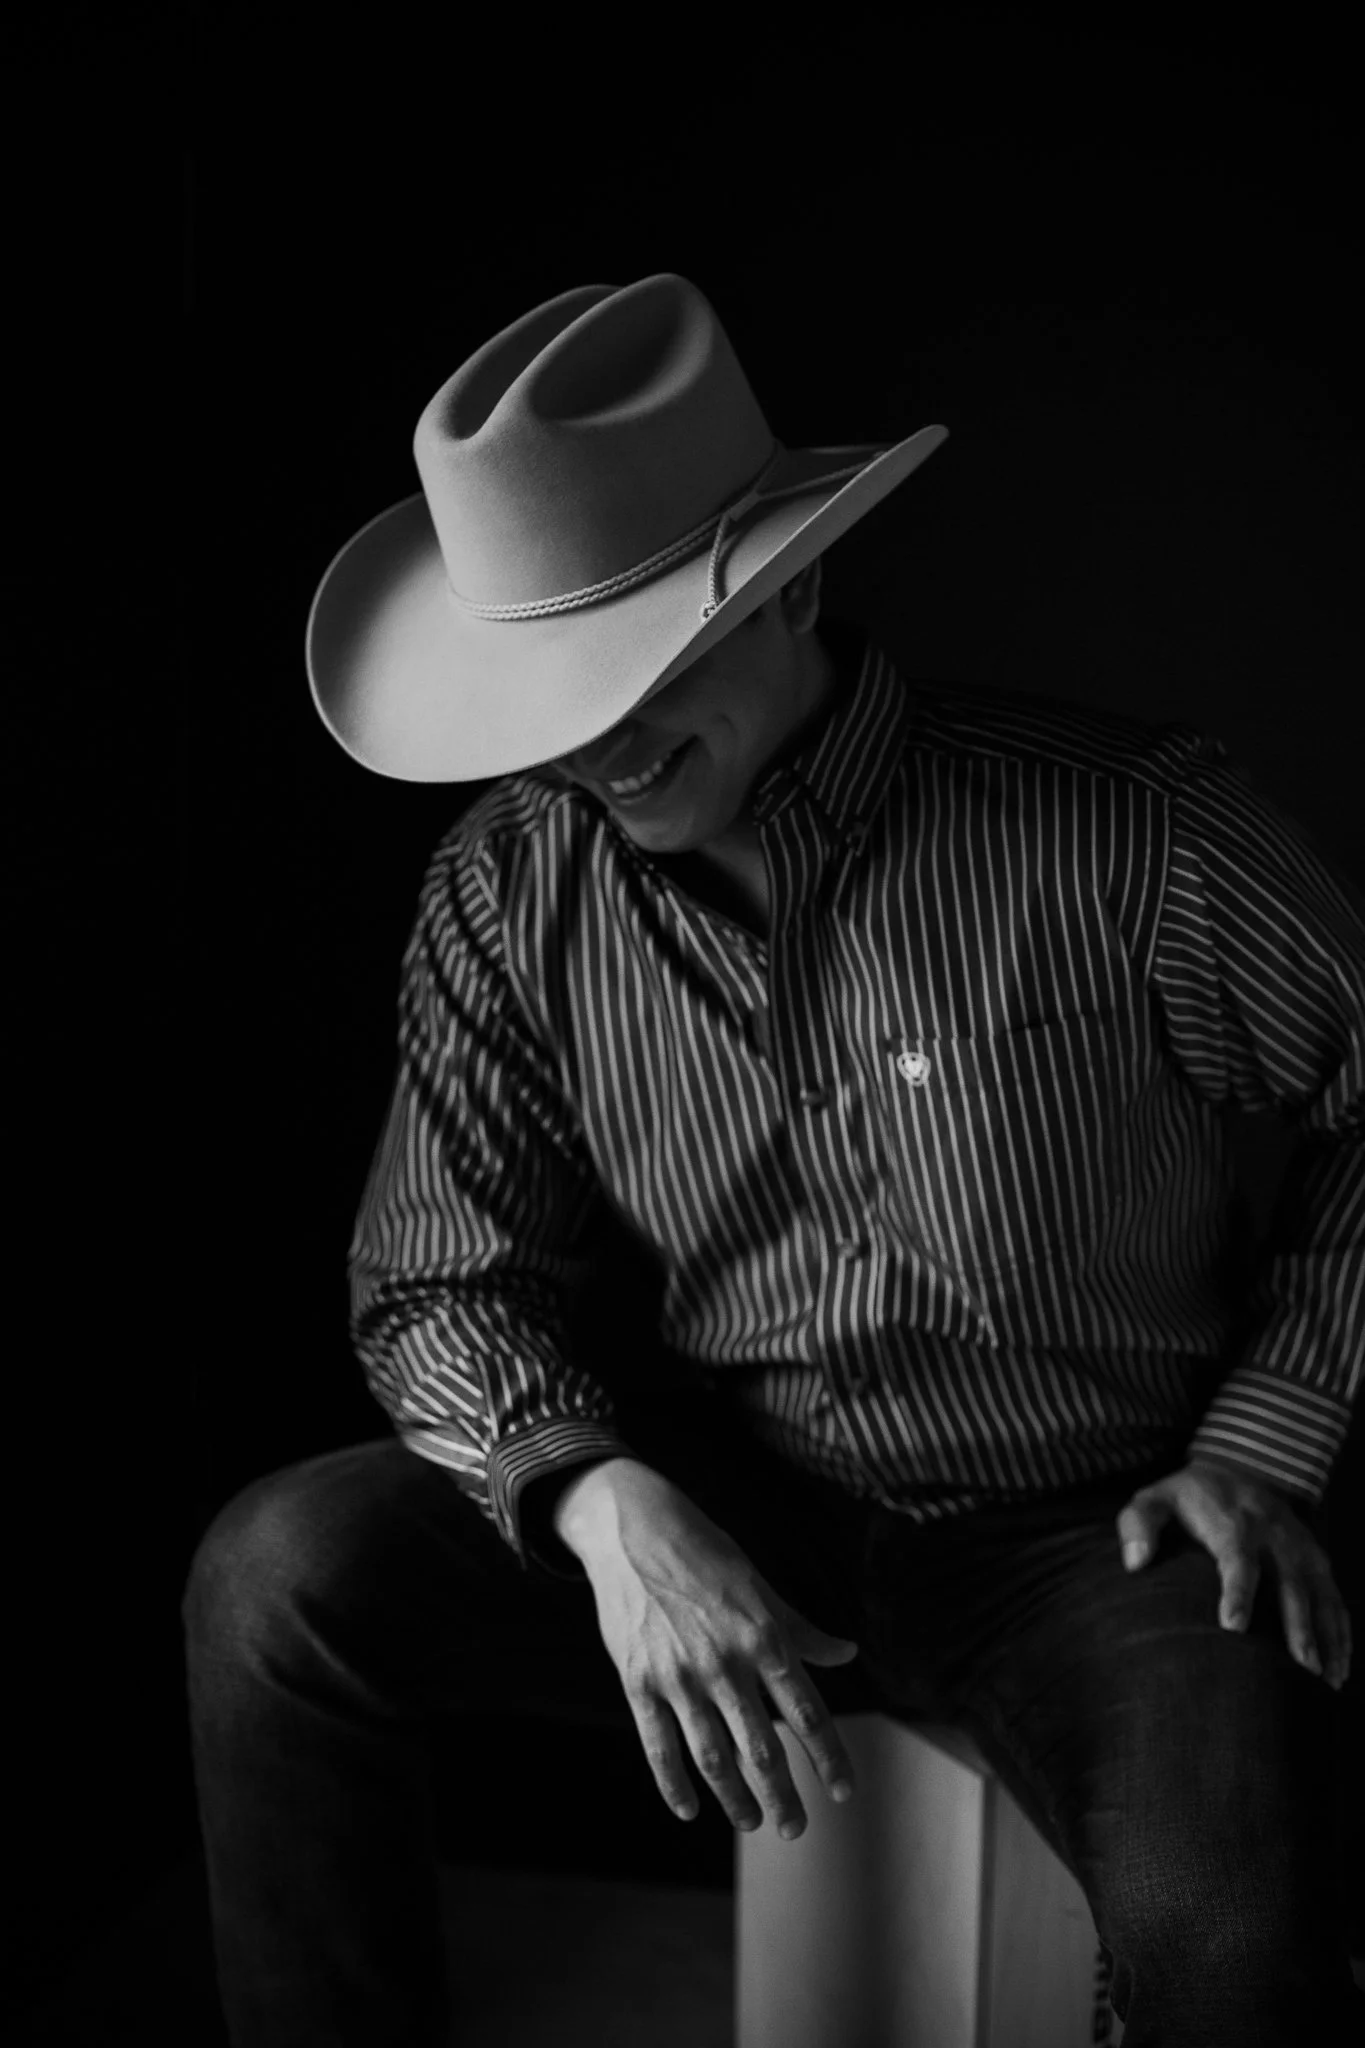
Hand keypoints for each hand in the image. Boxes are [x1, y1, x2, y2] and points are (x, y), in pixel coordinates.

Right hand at [556, 1458, 859, 1836]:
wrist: (633, 1529)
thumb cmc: (705, 1555)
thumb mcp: (760, 1586)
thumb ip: (800, 1629)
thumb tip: (847, 1652)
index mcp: (763, 1638)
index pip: (806, 1713)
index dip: (828, 1757)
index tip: (843, 1793)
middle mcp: (725, 1663)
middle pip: (762, 1748)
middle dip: (782, 1795)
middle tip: (795, 1829)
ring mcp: (679, 1677)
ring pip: (713, 1757)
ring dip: (735, 1799)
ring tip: (751, 1822)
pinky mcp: (638, 1683)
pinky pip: (660, 1748)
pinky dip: (675, 1785)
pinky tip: (690, 1809)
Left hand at [1116, 1456, 1352, 1689]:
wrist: (1240, 1466)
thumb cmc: (1190, 1496)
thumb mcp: (1156, 1498)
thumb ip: (1138, 1524)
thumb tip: (1134, 1562)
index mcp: (1233, 1525)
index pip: (1237, 1561)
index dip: (1238, 1593)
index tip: (1233, 1627)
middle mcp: (1275, 1538)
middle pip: (1290, 1585)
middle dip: (1298, 1627)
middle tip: (1301, 1667)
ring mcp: (1301, 1550)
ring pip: (1321, 1596)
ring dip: (1327, 1637)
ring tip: (1325, 1680)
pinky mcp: (1317, 1561)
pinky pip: (1335, 1599)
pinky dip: (1341, 1634)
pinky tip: (1339, 1669)